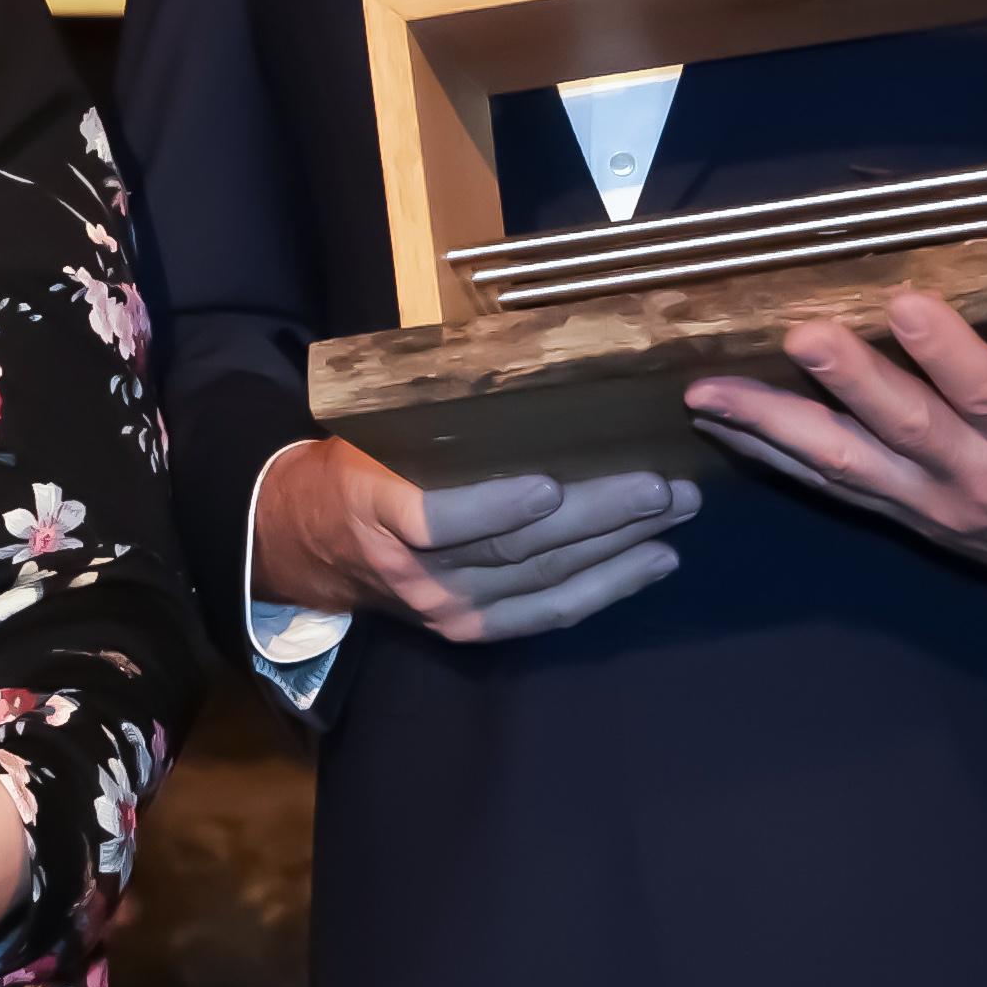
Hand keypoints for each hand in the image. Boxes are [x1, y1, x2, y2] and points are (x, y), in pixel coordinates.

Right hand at [250, 437, 692, 643]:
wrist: (312, 548)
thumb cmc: (354, 468)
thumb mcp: (370, 433)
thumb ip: (429, 417)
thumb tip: (518, 357)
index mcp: (378, 509)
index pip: (435, 520)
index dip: (494, 508)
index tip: (548, 484)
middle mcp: (417, 571)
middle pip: (514, 549)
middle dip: (597, 517)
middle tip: (659, 485)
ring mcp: (448, 609)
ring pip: (544, 581)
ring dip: (619, 547)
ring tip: (674, 512)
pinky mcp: (474, 629)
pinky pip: (549, 613)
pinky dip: (607, 588)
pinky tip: (655, 561)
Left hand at [684, 293, 986, 599]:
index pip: (984, 394)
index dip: (946, 352)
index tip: (906, 302)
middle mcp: (970, 477)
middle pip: (898, 426)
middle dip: (844, 380)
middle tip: (797, 335)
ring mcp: (929, 502)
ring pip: (843, 462)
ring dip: (774, 427)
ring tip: (707, 395)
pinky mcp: (907, 513)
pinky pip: (833, 486)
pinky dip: (778, 460)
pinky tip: (729, 431)